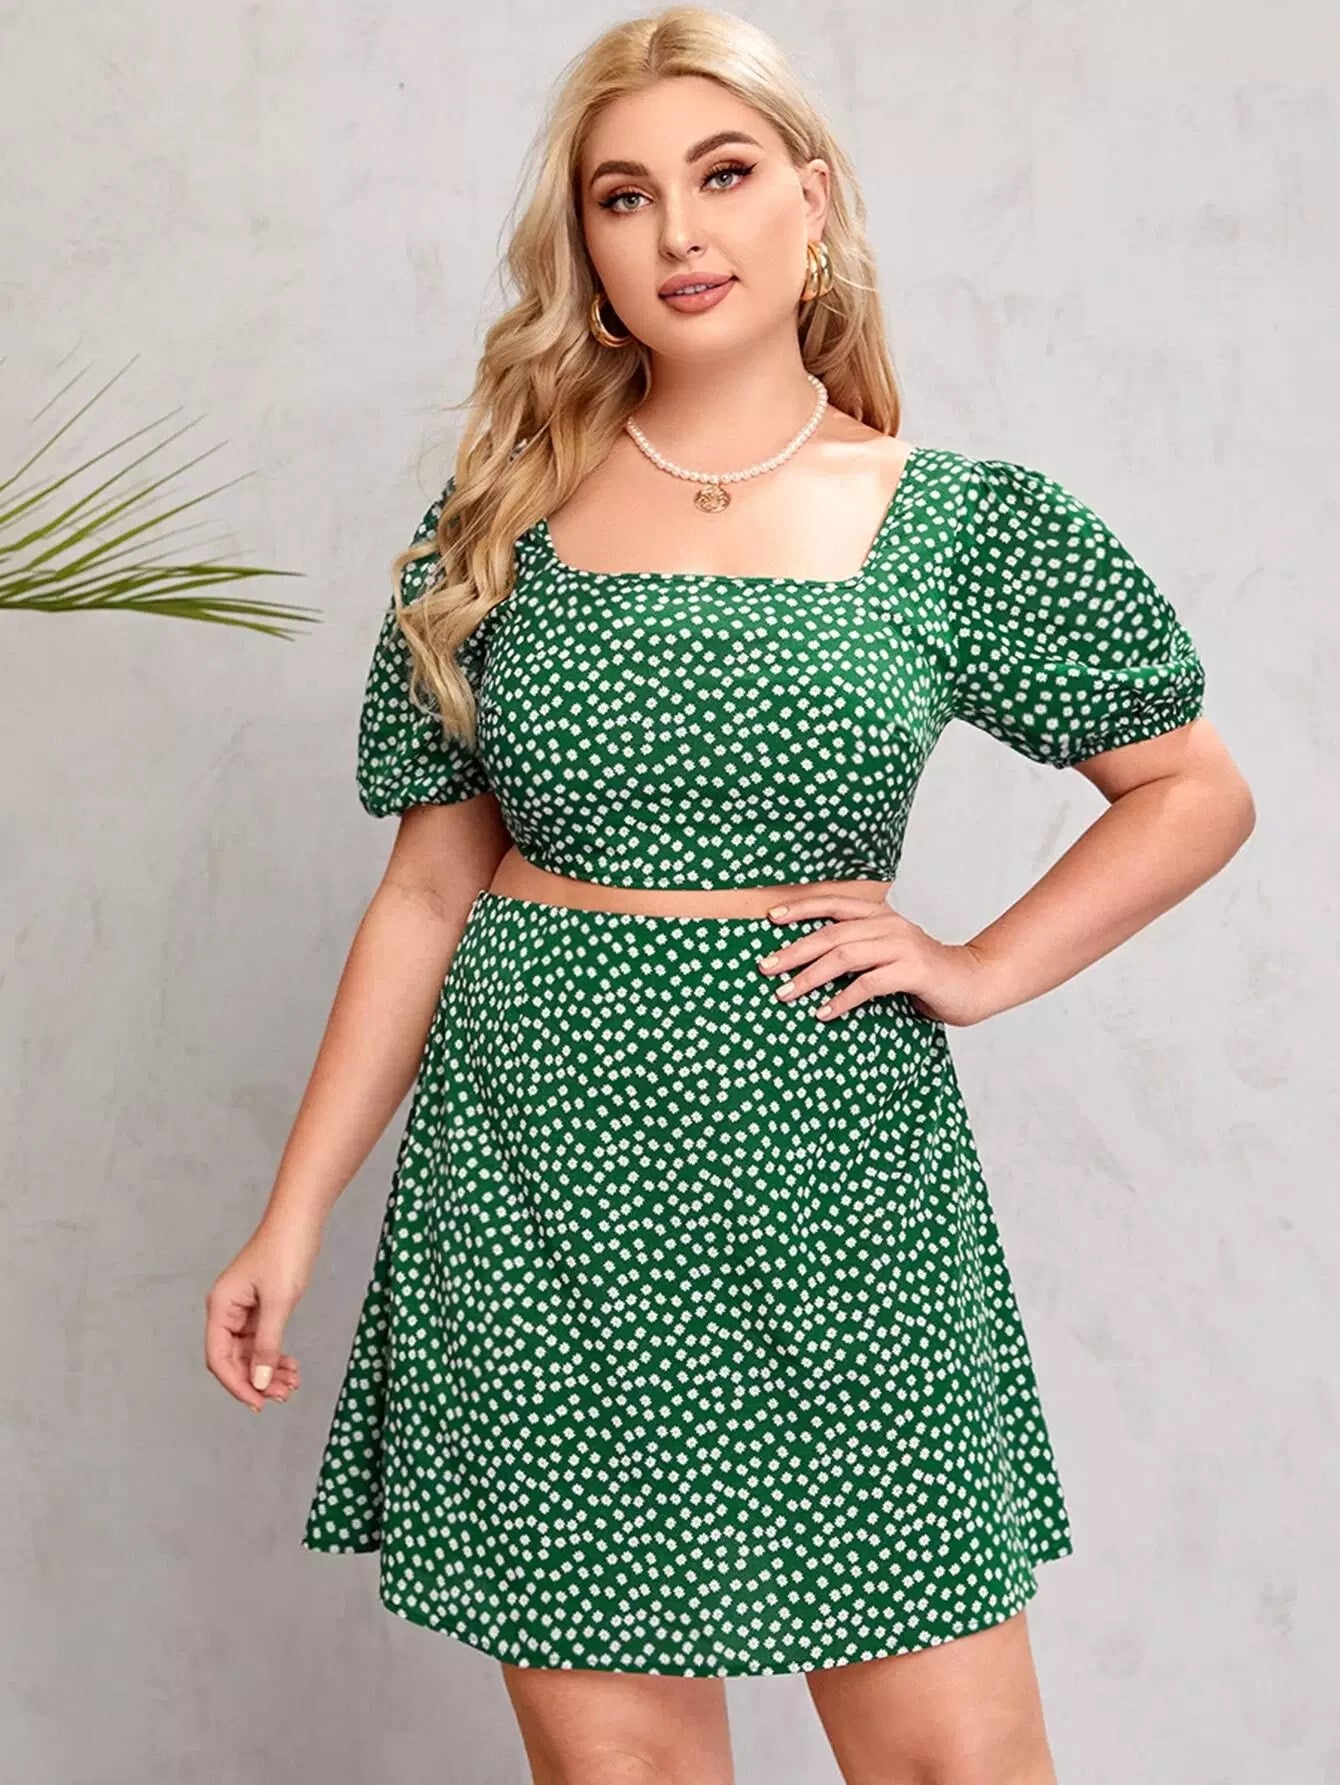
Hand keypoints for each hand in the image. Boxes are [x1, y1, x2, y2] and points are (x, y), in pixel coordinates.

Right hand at [204, 1215, 319, 1412]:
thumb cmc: (286, 1251)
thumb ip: (267, 1344)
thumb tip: (259, 1381)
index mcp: (221, 1307)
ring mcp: (242, 1309)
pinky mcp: (259, 1307)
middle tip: (284, 1395)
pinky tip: (290, 1366)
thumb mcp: (279, 1302)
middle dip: (257, 1380)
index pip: (218, 1357)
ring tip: (291, 1384)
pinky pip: (261, 1340)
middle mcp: (226, 1310)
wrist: (300, 1220)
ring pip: (249, 1352)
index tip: (258, 1402)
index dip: (236, 1384)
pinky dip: (274, 1354)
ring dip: (268, 1370)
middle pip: (233, 1358)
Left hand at [757, 884, 1001, 1028]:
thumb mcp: (888, 955)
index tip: (770, 918)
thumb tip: (808, 967)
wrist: (975, 983)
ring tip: (785, 993)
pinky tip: (823, 1012)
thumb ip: (858, 953)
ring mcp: (902, 945)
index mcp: (880, 915)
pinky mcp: (913, 970)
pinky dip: (842, 999)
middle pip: (831, 932)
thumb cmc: (925, 974)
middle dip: (794, 950)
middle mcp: (889, 924)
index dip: (801, 908)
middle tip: (765, 967)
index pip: (834, 903)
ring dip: (810, 976)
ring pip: (845, 955)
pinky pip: (868, 983)